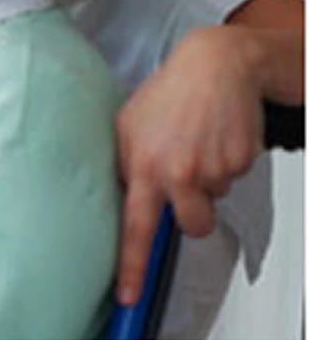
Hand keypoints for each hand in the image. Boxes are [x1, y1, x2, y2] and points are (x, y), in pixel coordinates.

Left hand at [111, 25, 264, 304]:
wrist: (216, 65)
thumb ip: (124, 166)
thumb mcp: (127, 127)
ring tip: (198, 146)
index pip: (135, 227)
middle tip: (187, 180)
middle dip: (193, 213)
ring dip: (209, 184)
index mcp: (143, 166)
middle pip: (192, 227)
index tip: (126, 296)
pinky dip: (226, 163)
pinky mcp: (240, 162)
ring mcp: (213, 169)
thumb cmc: (169, 94)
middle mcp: (178, 173)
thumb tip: (120, 198)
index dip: (131, 266)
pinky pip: (233, 180)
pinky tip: (216, 136)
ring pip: (214, 201)